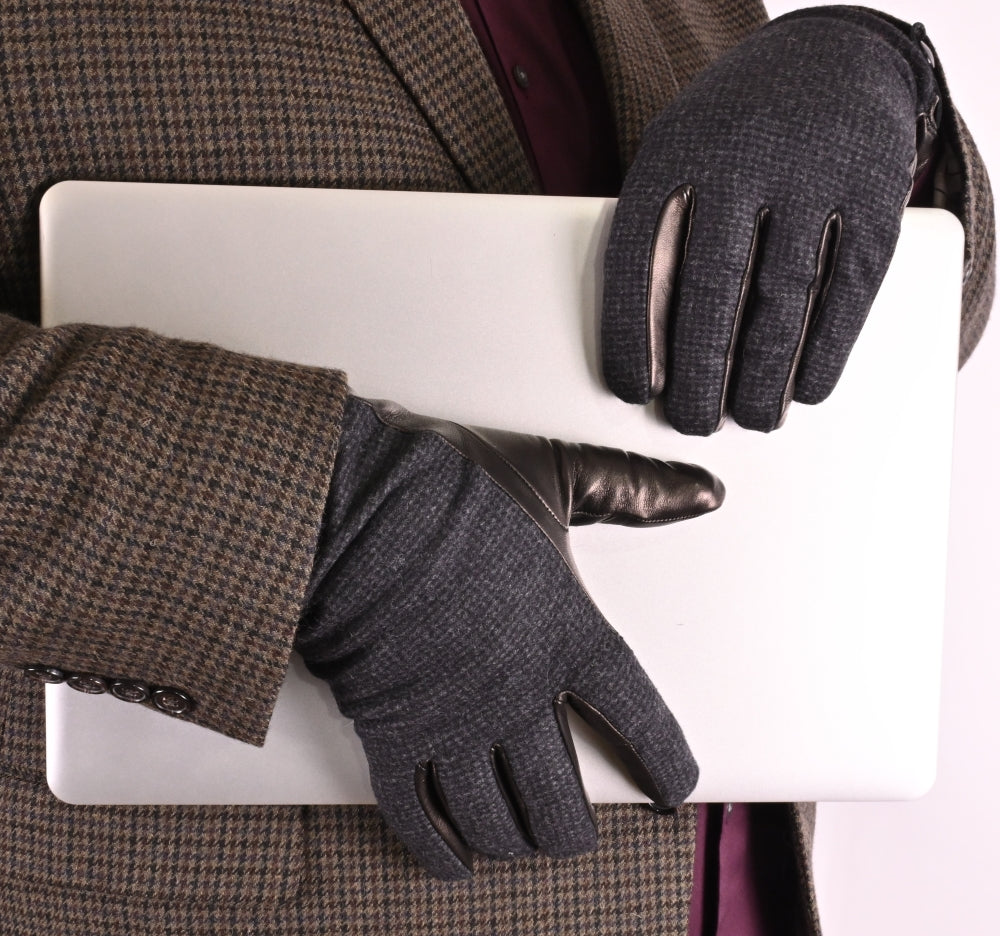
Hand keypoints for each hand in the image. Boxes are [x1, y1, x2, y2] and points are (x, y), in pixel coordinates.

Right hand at [295, 395, 722, 878]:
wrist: (357, 503)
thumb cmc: (454, 488)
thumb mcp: (556, 476)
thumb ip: (633, 489)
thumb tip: (706, 491)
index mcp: (567, 634)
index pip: (637, 720)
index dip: (663, 762)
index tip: (671, 787)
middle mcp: (517, 692)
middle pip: (559, 799)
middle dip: (573, 827)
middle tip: (575, 828)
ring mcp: (452, 719)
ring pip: (495, 819)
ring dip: (515, 842)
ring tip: (523, 844)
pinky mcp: (389, 729)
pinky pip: (416, 814)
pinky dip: (437, 849)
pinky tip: (455, 861)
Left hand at [602, 6, 940, 434]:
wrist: (833, 53)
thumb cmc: (736, 130)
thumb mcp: (679, 152)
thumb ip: (660, 229)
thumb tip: (654, 345)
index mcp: (673, 154)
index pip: (638, 259)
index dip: (633, 335)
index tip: (635, 390)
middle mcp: (740, 160)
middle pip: (711, 289)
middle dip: (700, 372)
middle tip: (693, 421)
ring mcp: (812, 175)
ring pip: (781, 298)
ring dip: (764, 374)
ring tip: (751, 419)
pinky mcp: (873, 195)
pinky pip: (847, 289)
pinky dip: (826, 348)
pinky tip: (808, 387)